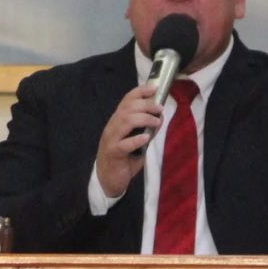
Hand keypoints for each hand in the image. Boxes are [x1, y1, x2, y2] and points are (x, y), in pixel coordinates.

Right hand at [94, 83, 163, 200]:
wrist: (108, 179)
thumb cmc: (123, 159)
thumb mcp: (136, 141)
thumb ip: (144, 130)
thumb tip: (159, 119)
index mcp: (117, 121)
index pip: (126, 100)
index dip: (140, 91)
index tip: (155, 88)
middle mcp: (112, 127)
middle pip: (127, 108)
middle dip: (146, 105)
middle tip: (159, 109)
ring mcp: (111, 139)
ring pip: (125, 121)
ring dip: (144, 119)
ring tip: (156, 122)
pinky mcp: (113, 153)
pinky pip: (124, 144)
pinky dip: (136, 139)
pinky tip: (146, 138)